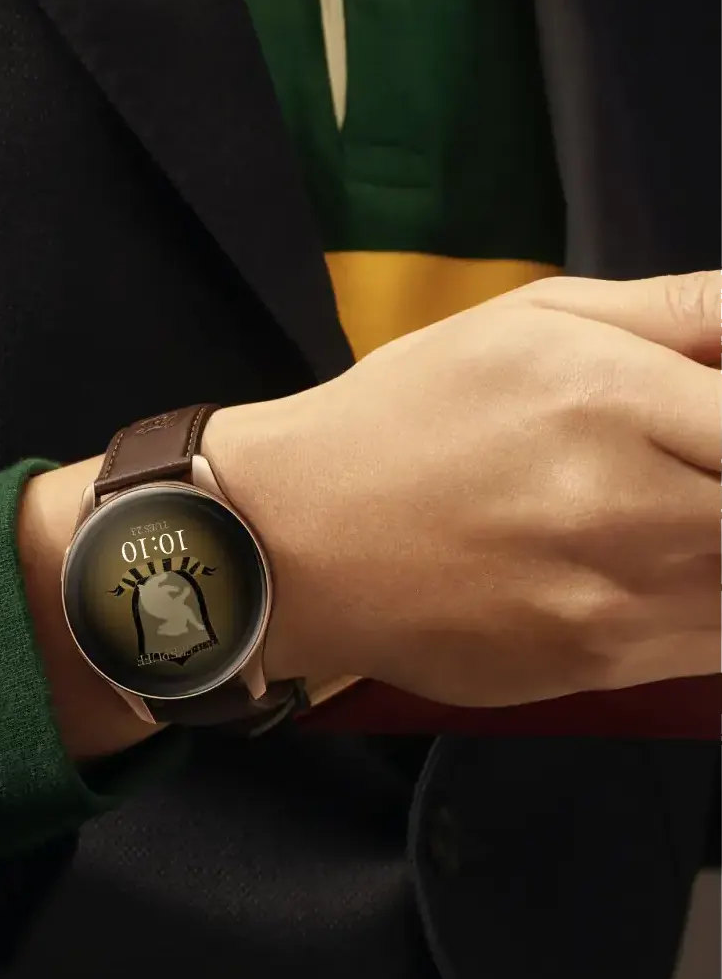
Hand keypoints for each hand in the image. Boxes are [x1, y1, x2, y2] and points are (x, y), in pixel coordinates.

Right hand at [203, 271, 721, 708]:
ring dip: (720, 541)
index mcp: (612, 398)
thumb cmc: (410, 411)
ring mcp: (616, 601)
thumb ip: (673, 311)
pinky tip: (668, 561)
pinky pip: (717, 644)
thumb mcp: (530, 320)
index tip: (720, 427)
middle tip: (698, 466)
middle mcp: (627, 506)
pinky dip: (714, 601)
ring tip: (673, 504)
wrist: (299, 541)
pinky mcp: (599, 666)